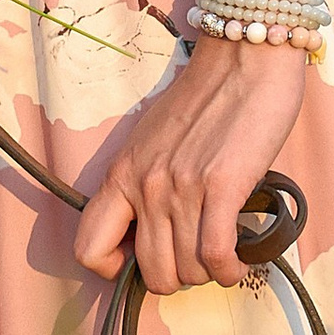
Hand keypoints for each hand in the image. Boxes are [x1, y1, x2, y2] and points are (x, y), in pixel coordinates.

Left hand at [71, 34, 308, 292]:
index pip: (89, 249)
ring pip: (189, 270)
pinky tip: (240, 261)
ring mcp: (181, 187)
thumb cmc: (206, 96)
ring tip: (224, 256)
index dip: (117, 268)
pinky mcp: (222, 186)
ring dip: (210, 272)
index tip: (146, 258)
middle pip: (152, 272)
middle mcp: (145, 184)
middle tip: (197, 259)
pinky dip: (231, 269)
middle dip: (179, 277)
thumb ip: (147, 181)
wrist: (244, 57)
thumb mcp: (154, 139)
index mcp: (122, 172)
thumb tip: (156, 230)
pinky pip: (217, 255)